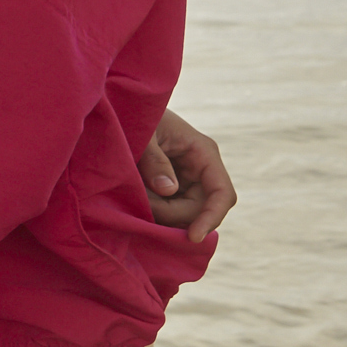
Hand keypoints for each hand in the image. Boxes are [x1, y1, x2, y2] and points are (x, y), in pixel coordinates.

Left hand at [141, 108, 235, 240]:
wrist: (124, 109)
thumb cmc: (136, 115)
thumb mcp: (143, 135)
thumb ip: (154, 160)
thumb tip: (169, 190)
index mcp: (204, 153)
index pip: (222, 194)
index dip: (211, 218)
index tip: (192, 237)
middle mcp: (202, 169)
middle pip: (200, 210)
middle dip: (171, 214)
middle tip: (139, 202)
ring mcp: (189, 180)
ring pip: (185, 214)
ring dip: (161, 213)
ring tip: (135, 193)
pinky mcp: (174, 187)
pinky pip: (172, 209)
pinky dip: (155, 210)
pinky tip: (138, 197)